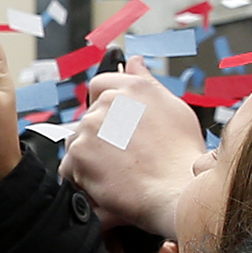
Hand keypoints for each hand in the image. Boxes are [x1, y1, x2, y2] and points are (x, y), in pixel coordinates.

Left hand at [61, 67, 200, 240]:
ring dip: (91, 158)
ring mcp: (91, 127)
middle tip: (124, 156)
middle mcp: (108, 103)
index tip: (114, 127)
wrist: (177, 190)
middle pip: (89, 118)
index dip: (106, 109)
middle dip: (100, 137)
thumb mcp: (174, 108)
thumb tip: (134, 62)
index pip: (100, 86)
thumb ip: (146, 81)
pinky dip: (82, 178)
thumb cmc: (181, 156)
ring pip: (78, 142)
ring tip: (118, 172)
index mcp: (131, 88)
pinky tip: (107, 183)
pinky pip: (69, 167)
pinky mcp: (79, 153)